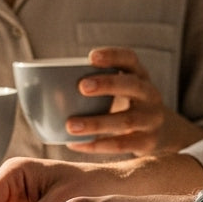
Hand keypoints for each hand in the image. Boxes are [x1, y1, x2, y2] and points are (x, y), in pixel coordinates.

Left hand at [66, 47, 202, 155]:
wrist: (165, 133)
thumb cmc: (128, 106)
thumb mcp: (122, 90)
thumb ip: (95, 85)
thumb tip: (37, 87)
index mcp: (140, 76)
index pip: (131, 59)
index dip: (113, 56)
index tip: (91, 57)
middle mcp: (150, 95)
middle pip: (133, 86)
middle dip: (108, 84)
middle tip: (81, 87)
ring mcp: (152, 120)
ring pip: (127, 121)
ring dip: (97, 122)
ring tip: (71, 125)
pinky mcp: (148, 143)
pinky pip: (122, 145)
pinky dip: (97, 145)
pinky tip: (75, 144)